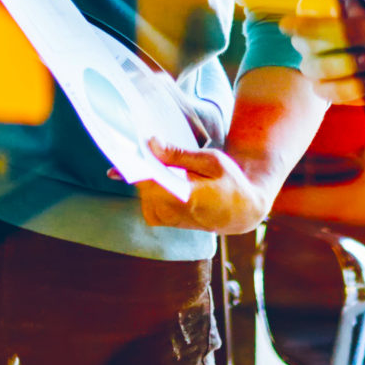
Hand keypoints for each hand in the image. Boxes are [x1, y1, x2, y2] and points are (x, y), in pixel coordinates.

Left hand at [133, 144, 277, 234]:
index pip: (149, 182)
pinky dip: (147, 185)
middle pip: (141, 186)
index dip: (134, 166)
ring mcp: (168, 219)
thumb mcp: (211, 161)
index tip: (121, 149)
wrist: (243, 212)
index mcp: (188, 198)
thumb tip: (151, 143)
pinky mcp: (164, 221)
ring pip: (141, 193)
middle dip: (138, 166)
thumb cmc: (231, 182)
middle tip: (136, 146)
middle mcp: (174, 213)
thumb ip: (179, 154)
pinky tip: (153, 171)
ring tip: (148, 157)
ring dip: (143, 176)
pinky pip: (145, 200)